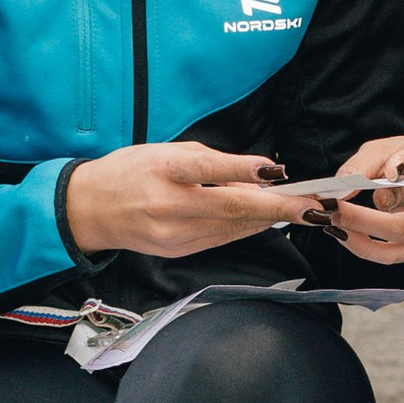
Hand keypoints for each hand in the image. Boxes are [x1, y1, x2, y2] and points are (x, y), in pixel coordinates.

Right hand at [61, 142, 322, 259]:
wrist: (90, 210)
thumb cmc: (130, 171)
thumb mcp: (164, 151)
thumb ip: (211, 161)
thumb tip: (255, 174)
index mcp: (162, 171)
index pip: (208, 170)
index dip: (243, 171)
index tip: (276, 171)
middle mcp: (168, 206)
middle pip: (231, 209)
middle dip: (279, 209)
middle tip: (314, 207)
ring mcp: (173, 234)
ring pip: (233, 228)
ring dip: (270, 219)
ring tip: (303, 211)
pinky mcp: (178, 251)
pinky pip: (221, 238)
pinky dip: (246, 228)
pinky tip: (266, 219)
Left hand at [315, 133, 403, 265]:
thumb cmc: (400, 161)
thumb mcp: (382, 151)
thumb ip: (363, 165)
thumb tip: (342, 189)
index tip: (389, 170)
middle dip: (378, 199)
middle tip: (337, 205)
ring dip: (364, 227)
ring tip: (335, 220)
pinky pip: (394, 254)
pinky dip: (365, 247)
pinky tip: (344, 235)